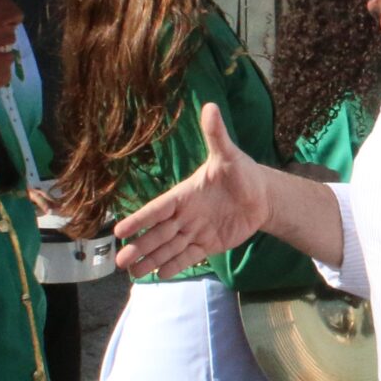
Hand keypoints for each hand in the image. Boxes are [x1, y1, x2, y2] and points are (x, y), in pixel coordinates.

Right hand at [114, 104, 270, 276]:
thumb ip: (216, 134)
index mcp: (184, 194)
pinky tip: (158, 275)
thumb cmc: (242, 172)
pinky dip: (174, 265)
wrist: (262, 196)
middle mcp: (185, 215)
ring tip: (133, 274)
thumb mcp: (229, 154)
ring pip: (169, 248)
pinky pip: (188, 256)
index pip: (157, 209)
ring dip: (151, 260)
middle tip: (119, 261)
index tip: (120, 230)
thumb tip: (209, 105)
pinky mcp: (208, 244)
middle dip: (139, 247)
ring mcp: (195, 231)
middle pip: (157, 234)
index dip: (140, 220)